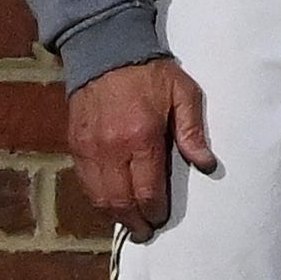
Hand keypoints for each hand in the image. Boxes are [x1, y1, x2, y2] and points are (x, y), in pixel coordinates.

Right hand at [68, 56, 216, 241]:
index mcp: (141, 138)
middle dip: (135, 222)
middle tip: (145, 231)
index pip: (147, 191)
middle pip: (120, 201)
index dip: (155, 211)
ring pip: (99, 197)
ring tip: (128, 222)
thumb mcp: (183, 93)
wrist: (105, 48)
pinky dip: (97, 198)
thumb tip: (205, 164)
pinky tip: (109, 201)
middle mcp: (112, 149)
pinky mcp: (75, 144)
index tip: (162, 217)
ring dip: (114, 215)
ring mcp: (89, 148)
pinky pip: (85, 182)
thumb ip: (192, 131)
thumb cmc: (150, 72)